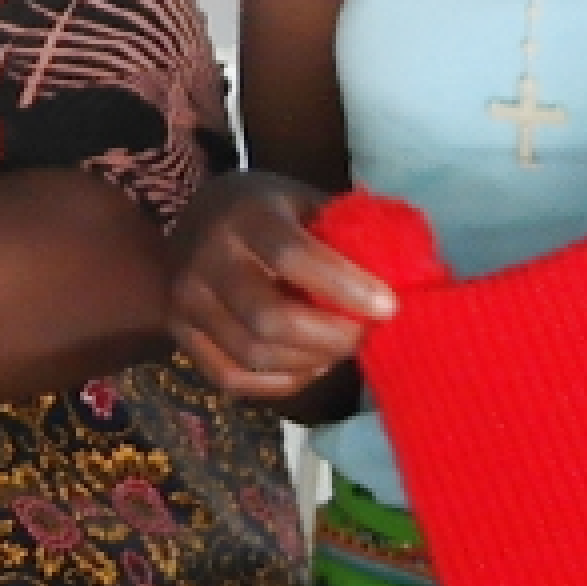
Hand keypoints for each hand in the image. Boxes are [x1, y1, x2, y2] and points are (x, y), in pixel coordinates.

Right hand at [165, 173, 393, 403]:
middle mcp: (205, 259)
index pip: (293, 257)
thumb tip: (408, 278)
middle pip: (269, 319)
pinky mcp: (178, 334)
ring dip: (309, 362)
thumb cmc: (273, 211)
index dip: (345, 287)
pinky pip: (232, 378)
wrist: (200, 216)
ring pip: (253, 355)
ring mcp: (185, 301)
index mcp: (246, 216)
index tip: (389, 307)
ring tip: (337, 349)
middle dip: (330, 338)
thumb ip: (348, 235)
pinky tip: (307, 365)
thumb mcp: (308, 203)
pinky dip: (279, 382)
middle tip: (363, 336)